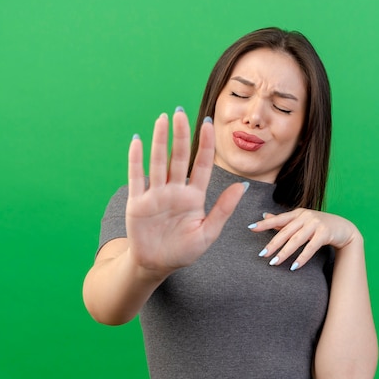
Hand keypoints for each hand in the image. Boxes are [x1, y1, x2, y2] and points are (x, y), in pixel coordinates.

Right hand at [125, 109, 246, 277]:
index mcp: (194, 197)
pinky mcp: (137, 202)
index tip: (209, 123)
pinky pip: (136, 176)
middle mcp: (175, 190)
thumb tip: (242, 186)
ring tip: (162, 119)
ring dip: (159, 140)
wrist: (156, 266)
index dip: (205, 144)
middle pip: (179, 157)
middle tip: (180, 112)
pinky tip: (138, 140)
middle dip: (180, 135)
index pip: (202, 165)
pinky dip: (136, 159)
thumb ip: (223, 209)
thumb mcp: (208, 233)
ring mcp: (155, 194)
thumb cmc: (184, 251)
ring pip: (159, 162)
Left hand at [248, 209, 360, 269]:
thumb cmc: (319, 225)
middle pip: (286, 232)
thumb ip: (283, 220)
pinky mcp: (325, 233)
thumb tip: (264, 215)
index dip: (265, 224)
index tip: (251, 228)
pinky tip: (294, 267)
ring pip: (297, 240)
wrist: (344, 228)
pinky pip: (311, 247)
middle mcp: (306, 216)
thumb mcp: (301, 220)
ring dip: (285, 252)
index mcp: (298, 213)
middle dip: (273, 244)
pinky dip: (302, 257)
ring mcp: (316, 224)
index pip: (278, 219)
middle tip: (262, 255)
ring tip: (274, 263)